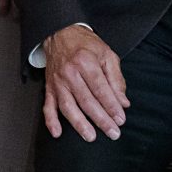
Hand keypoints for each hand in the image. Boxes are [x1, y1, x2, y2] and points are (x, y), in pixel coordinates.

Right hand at [41, 24, 127, 141]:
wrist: (60, 34)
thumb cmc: (85, 44)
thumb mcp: (107, 54)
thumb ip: (116, 79)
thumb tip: (123, 103)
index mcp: (86, 62)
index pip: (101, 89)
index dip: (111, 106)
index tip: (120, 119)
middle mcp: (70, 73)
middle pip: (86, 100)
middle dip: (101, 119)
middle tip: (113, 133)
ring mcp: (58, 82)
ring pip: (68, 106)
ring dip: (79, 123)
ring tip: (90, 137)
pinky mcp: (49, 87)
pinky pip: (48, 106)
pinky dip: (51, 121)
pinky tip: (57, 133)